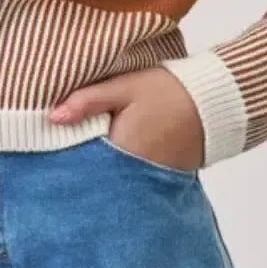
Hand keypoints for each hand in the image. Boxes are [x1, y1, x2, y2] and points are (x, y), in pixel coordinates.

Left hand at [47, 68, 204, 170]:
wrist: (216, 102)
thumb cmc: (169, 91)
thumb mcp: (125, 87)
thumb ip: (88, 101)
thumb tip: (52, 117)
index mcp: (119, 152)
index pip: (79, 163)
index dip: (63, 153)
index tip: (50, 143)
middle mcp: (132, 175)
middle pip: (94, 176)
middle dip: (78, 165)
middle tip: (61, 150)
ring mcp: (147, 180)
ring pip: (111, 179)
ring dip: (98, 169)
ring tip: (87, 150)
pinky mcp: (159, 179)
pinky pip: (129, 180)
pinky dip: (119, 170)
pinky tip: (113, 154)